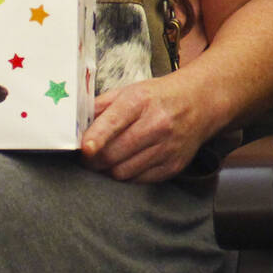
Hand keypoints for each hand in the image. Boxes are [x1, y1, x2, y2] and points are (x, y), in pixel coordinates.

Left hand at [82, 75, 214, 182]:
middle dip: (94, 160)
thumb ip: (100, 107)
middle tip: (88, 158)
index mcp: (140, 101)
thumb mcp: (129, 91)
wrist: (199, 103)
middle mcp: (156, 124)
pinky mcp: (173, 165)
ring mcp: (167, 147)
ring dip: (109, 170)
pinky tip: (127, 163)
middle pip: (113, 154)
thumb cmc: (157, 97)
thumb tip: (73, 125)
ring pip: (123, 172)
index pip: (113, 123)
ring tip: (107, 161)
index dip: (95, 139)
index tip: (84, 149)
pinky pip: (139, 180)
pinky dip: (128, 175)